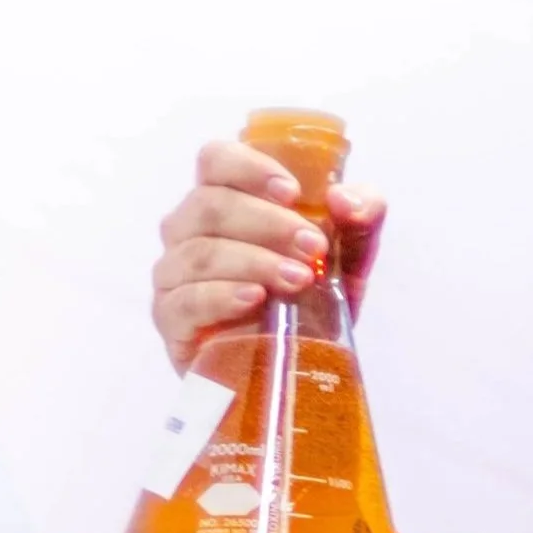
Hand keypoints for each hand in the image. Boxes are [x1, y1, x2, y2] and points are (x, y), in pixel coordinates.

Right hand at [150, 133, 387, 372]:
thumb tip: (346, 200)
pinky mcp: (172, 321)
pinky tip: (255, 299)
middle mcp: (188, 231)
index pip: (215, 160)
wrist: (298, 371)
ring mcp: (174, 275)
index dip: (249, 168)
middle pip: (211, 206)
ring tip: (299, 280)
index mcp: (222, 200)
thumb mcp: (348, 260)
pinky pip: (187, 300)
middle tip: (312, 247)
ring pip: (201, 252)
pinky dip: (223, 296)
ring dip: (254, 261)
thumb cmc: (313, 302)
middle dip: (267, 223)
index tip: (292, 192)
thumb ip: (360, 221)